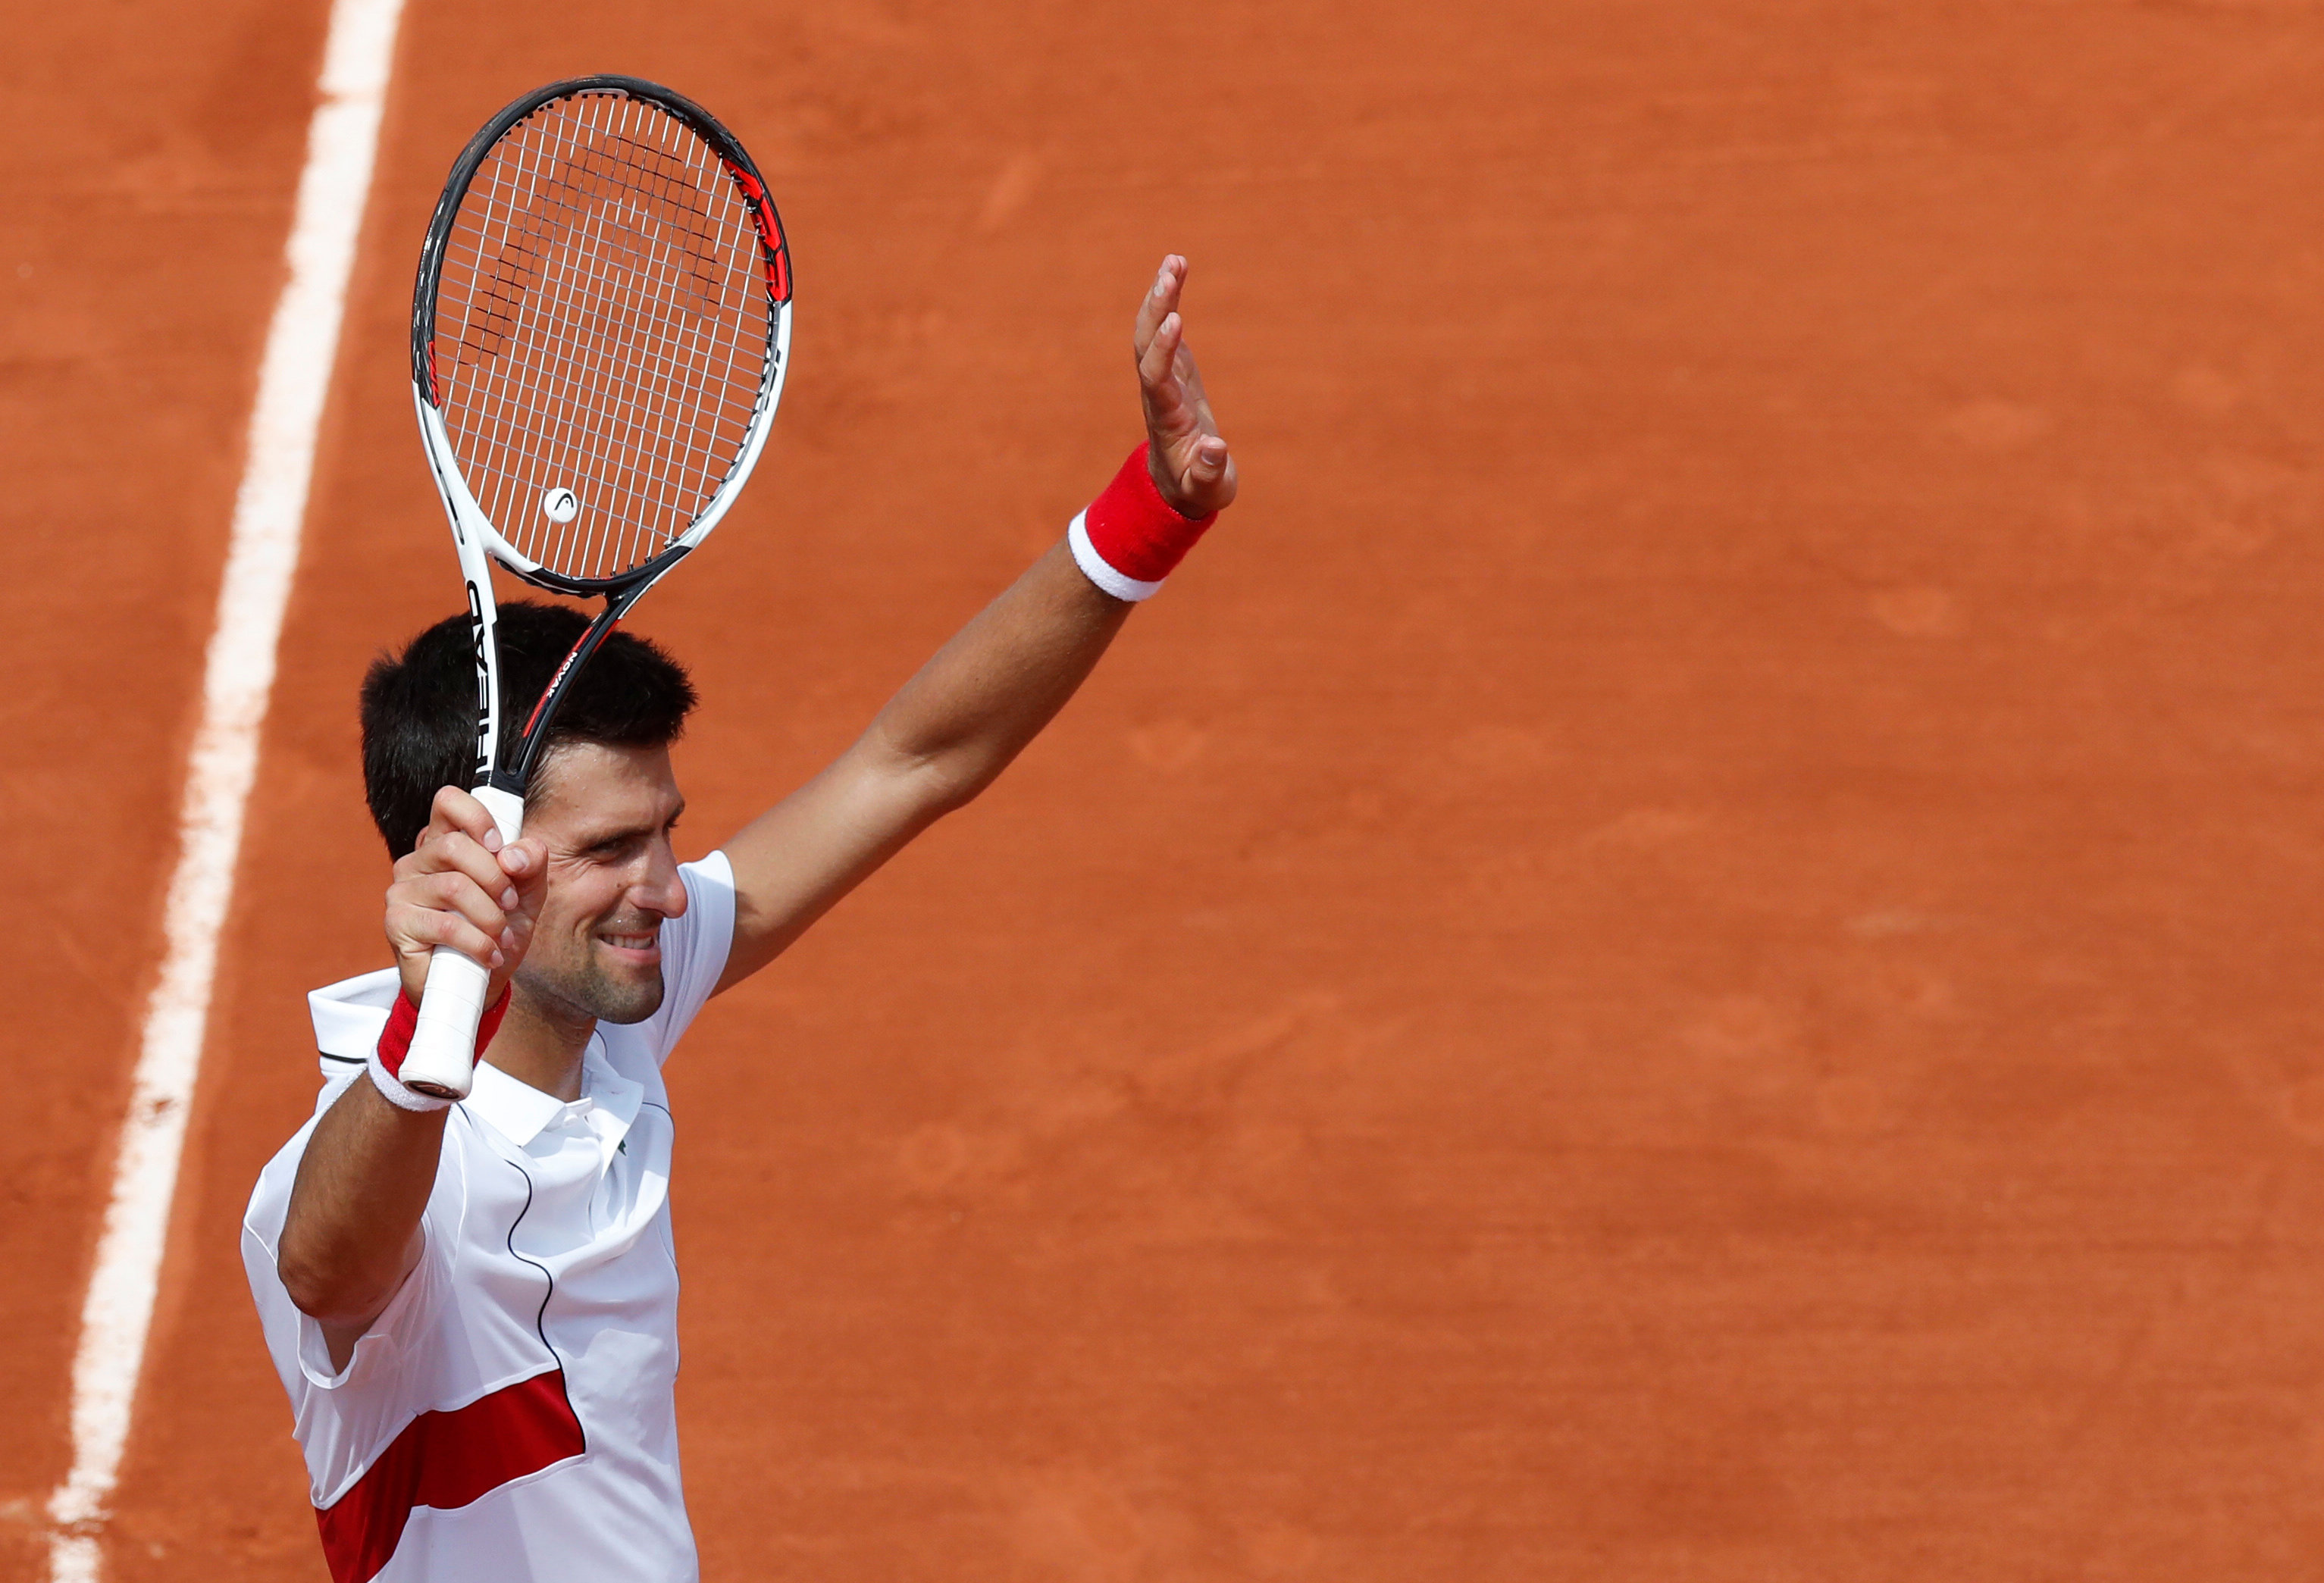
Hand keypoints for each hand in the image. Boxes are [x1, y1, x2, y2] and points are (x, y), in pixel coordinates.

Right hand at [384, 786, 546, 1006]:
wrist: (480, 984)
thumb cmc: (498, 931)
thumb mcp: (527, 895)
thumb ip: (530, 864)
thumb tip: (514, 855)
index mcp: (447, 843)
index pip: (448, 802)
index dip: (477, 818)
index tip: (499, 846)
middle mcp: (420, 860)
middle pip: (455, 846)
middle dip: (495, 878)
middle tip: (509, 903)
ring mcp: (403, 890)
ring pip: (454, 887)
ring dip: (490, 916)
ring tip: (501, 935)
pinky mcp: (397, 923)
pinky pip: (445, 925)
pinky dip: (478, 942)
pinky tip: (488, 954)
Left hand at [1135, 255, 1237, 517]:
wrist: (1180, 486)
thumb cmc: (1198, 488)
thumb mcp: (1207, 488)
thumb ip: (1210, 471)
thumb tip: (1216, 448)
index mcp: (1167, 419)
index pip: (1157, 378)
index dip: (1163, 350)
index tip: (1176, 321)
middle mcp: (1159, 393)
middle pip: (1147, 346)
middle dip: (1156, 310)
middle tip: (1169, 274)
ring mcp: (1164, 378)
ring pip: (1152, 333)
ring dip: (1161, 296)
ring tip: (1175, 260)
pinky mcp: (1175, 369)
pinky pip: (1166, 329)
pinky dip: (1170, 299)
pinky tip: (1177, 268)